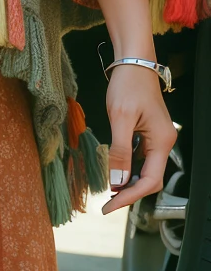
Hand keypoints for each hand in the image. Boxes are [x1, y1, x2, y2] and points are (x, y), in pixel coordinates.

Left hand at [102, 61, 179, 214]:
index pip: (149, 181)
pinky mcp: (148, 134)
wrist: (133, 64)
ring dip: (128, 183)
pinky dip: (128, 169)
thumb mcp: (120, 118)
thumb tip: (116, 181)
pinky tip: (114, 173)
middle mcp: (164, 144)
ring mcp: (157, 139)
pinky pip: (140, 159)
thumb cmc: (128, 87)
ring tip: (108, 193)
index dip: (129, 196)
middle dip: (129, 193)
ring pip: (145, 170)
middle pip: (150, 180)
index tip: (109, 206)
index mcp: (162, 142)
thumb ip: (119, 150)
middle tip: (106, 204)